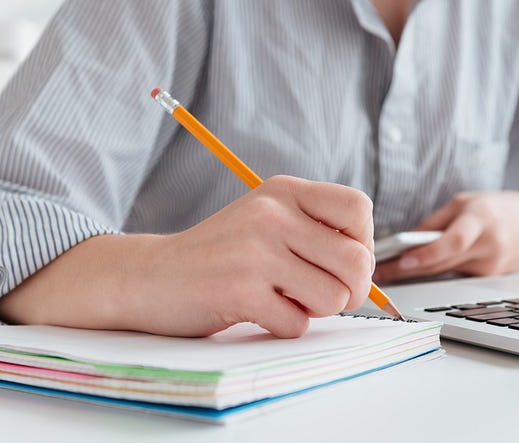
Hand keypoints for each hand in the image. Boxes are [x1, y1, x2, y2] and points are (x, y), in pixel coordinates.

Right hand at [123, 175, 374, 337]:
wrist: (149, 276)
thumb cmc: (218, 255)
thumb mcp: (266, 220)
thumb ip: (314, 231)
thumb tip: (369, 269)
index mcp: (283, 191)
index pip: (359, 209)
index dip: (362, 243)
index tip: (339, 260)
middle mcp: (271, 214)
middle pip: (358, 260)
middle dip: (350, 290)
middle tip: (321, 295)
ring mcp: (254, 251)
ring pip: (334, 297)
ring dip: (315, 311)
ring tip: (284, 300)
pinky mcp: (238, 290)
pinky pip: (297, 324)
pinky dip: (284, 327)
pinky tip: (258, 312)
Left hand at [373, 190, 518, 282]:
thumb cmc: (499, 209)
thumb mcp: (466, 202)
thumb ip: (437, 222)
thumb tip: (407, 241)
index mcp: (483, 219)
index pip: (454, 242)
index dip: (426, 255)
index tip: (401, 262)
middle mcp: (490, 246)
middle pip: (443, 263)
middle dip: (408, 269)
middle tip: (379, 272)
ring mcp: (492, 267)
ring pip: (445, 273)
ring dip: (417, 272)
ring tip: (388, 271)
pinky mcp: (490, 280)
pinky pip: (455, 276)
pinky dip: (435, 272)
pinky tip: (415, 271)